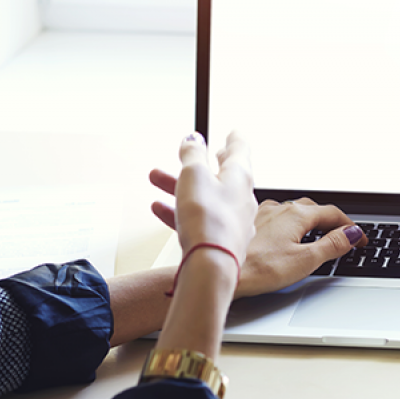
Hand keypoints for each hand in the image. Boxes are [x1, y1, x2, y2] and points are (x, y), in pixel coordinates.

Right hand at [149, 132, 257, 265]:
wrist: (211, 266)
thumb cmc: (208, 220)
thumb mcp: (194, 176)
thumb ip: (192, 154)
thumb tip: (193, 139)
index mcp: (240, 177)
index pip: (240, 150)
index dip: (234, 139)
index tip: (233, 132)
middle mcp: (242, 199)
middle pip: (221, 175)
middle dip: (201, 163)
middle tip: (195, 154)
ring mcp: (233, 221)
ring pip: (206, 197)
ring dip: (181, 186)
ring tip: (156, 178)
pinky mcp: (222, 241)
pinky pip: (200, 219)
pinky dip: (180, 210)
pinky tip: (161, 209)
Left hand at [233, 197, 367, 297]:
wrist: (219, 270)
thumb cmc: (258, 269)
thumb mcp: (305, 260)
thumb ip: (332, 246)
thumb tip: (351, 235)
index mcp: (297, 215)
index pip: (333, 214)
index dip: (350, 227)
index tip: (360, 239)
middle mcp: (278, 209)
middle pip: (313, 208)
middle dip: (330, 220)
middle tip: (341, 235)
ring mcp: (261, 214)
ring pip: (291, 210)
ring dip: (307, 219)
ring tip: (314, 231)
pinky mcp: (247, 223)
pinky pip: (274, 216)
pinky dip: (286, 223)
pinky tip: (282, 233)